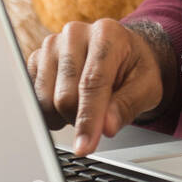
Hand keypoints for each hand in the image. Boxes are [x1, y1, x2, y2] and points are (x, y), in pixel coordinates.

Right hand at [26, 18, 165, 156]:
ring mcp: (52, 44)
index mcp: (106, 34)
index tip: (85, 147)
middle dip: (80, 119)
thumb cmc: (135, 69)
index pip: (92, 83)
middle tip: (99, 117)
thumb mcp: (147, 88)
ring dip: (64, 115)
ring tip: (84, 104)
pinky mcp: (36, 57)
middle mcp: (75, 34)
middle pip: (64, 96)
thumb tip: (106, 127)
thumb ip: (127, 106)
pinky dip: (51, 110)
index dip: (88, 119)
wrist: (123, 52)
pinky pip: (33, 98)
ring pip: (45, 100)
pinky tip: (68, 99)